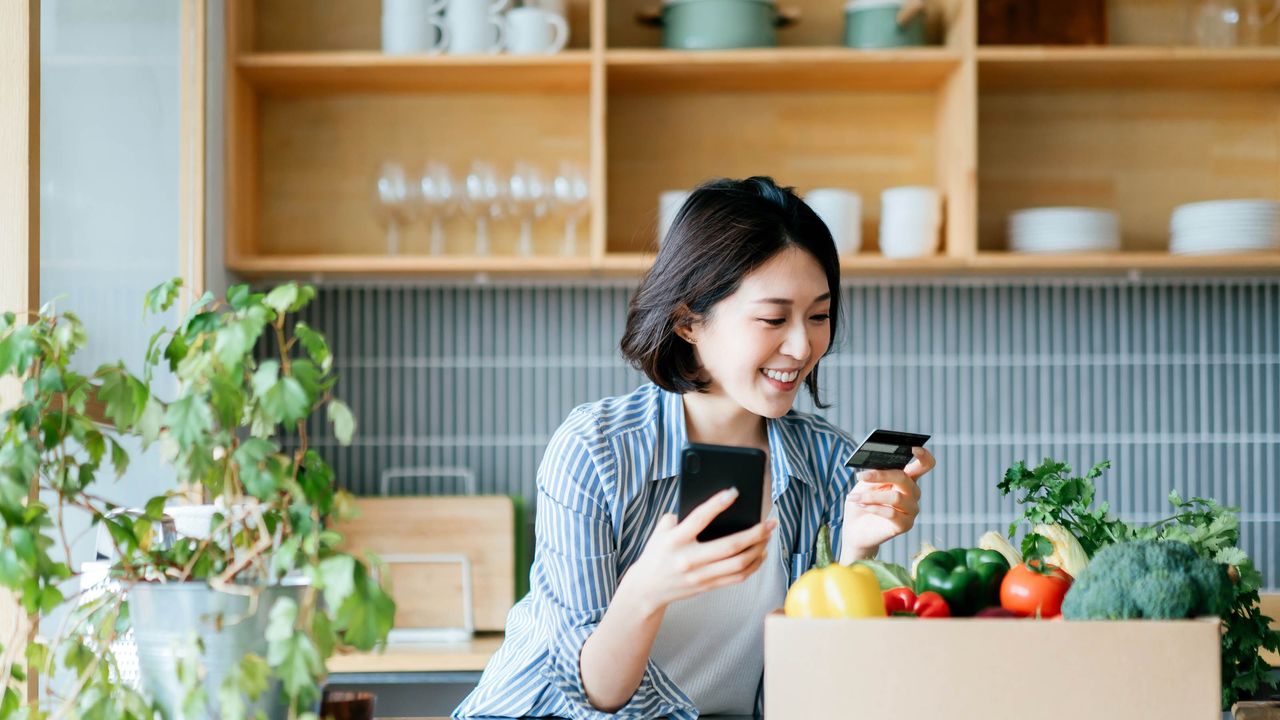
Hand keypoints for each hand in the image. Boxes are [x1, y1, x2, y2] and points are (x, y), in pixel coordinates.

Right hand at [618, 488, 776, 614]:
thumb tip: (712, 506)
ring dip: (759, 548)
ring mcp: (700, 575)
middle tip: (769, 522)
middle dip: (755, 532)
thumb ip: (680, 517)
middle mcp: (689, 559)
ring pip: (739, 564)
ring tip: (768, 536)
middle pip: (730, 546)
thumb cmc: (657, 553)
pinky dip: (753, 565)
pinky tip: (761, 553)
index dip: (718, 504)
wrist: (647, 589)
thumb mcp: (661, 531)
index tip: (735, 491)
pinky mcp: (708, 586)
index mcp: (675, 540)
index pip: (699, 518)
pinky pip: (737, 577)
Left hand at [842, 447, 934, 558]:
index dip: (923, 456)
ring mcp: (911, 509)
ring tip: (855, 497)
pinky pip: (891, 513)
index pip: (924, 464)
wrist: (855, 529)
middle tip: (861, 476)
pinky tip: (862, 506)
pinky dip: (873, 508)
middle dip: (881, 475)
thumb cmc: (861, 502)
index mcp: (906, 478)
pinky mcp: (905, 525)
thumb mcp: (864, 484)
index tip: (913, 448)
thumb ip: (874, 475)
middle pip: (904, 478)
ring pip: (895, 497)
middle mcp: (913, 493)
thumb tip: (878, 468)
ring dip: (871, 496)